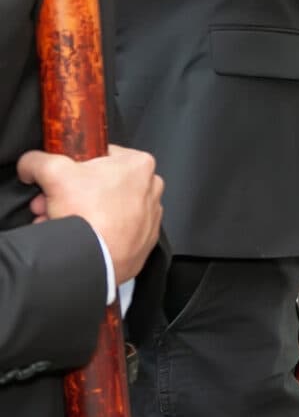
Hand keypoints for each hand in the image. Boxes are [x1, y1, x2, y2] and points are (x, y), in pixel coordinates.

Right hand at [18, 147, 163, 284]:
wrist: (96, 261)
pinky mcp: (141, 242)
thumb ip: (39, 160)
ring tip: (57, 223)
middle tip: (48, 205)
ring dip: (77, 215)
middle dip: (68, 195)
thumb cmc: (87, 216)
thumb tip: (30, 163)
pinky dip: (94, 233)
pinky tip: (76, 237)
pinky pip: (113, 232)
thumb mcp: (53, 173)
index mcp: (139, 165)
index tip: (56, 181)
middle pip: (98, 185)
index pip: (99, 156)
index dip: (70, 168)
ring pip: (104, 209)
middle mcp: (150, 189)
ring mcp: (149, 217)